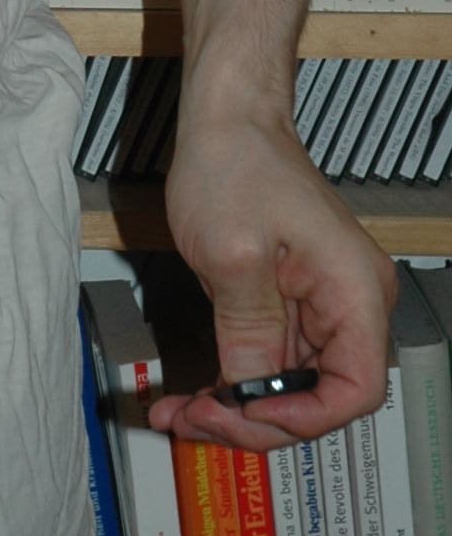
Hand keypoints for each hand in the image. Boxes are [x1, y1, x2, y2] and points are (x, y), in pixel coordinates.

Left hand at [147, 106, 395, 452]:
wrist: (226, 113)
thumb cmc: (236, 158)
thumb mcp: (232, 254)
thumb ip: (247, 331)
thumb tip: (250, 395)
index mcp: (354, 292)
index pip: (355, 391)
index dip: (303, 417)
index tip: (248, 414)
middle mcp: (349, 303)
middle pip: (318, 396)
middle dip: (255, 419)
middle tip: (194, 422)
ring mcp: (319, 304)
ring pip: (288, 384)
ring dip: (237, 407)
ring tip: (180, 415)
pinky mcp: (289, 300)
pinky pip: (269, 357)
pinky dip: (232, 379)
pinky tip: (193, 394)